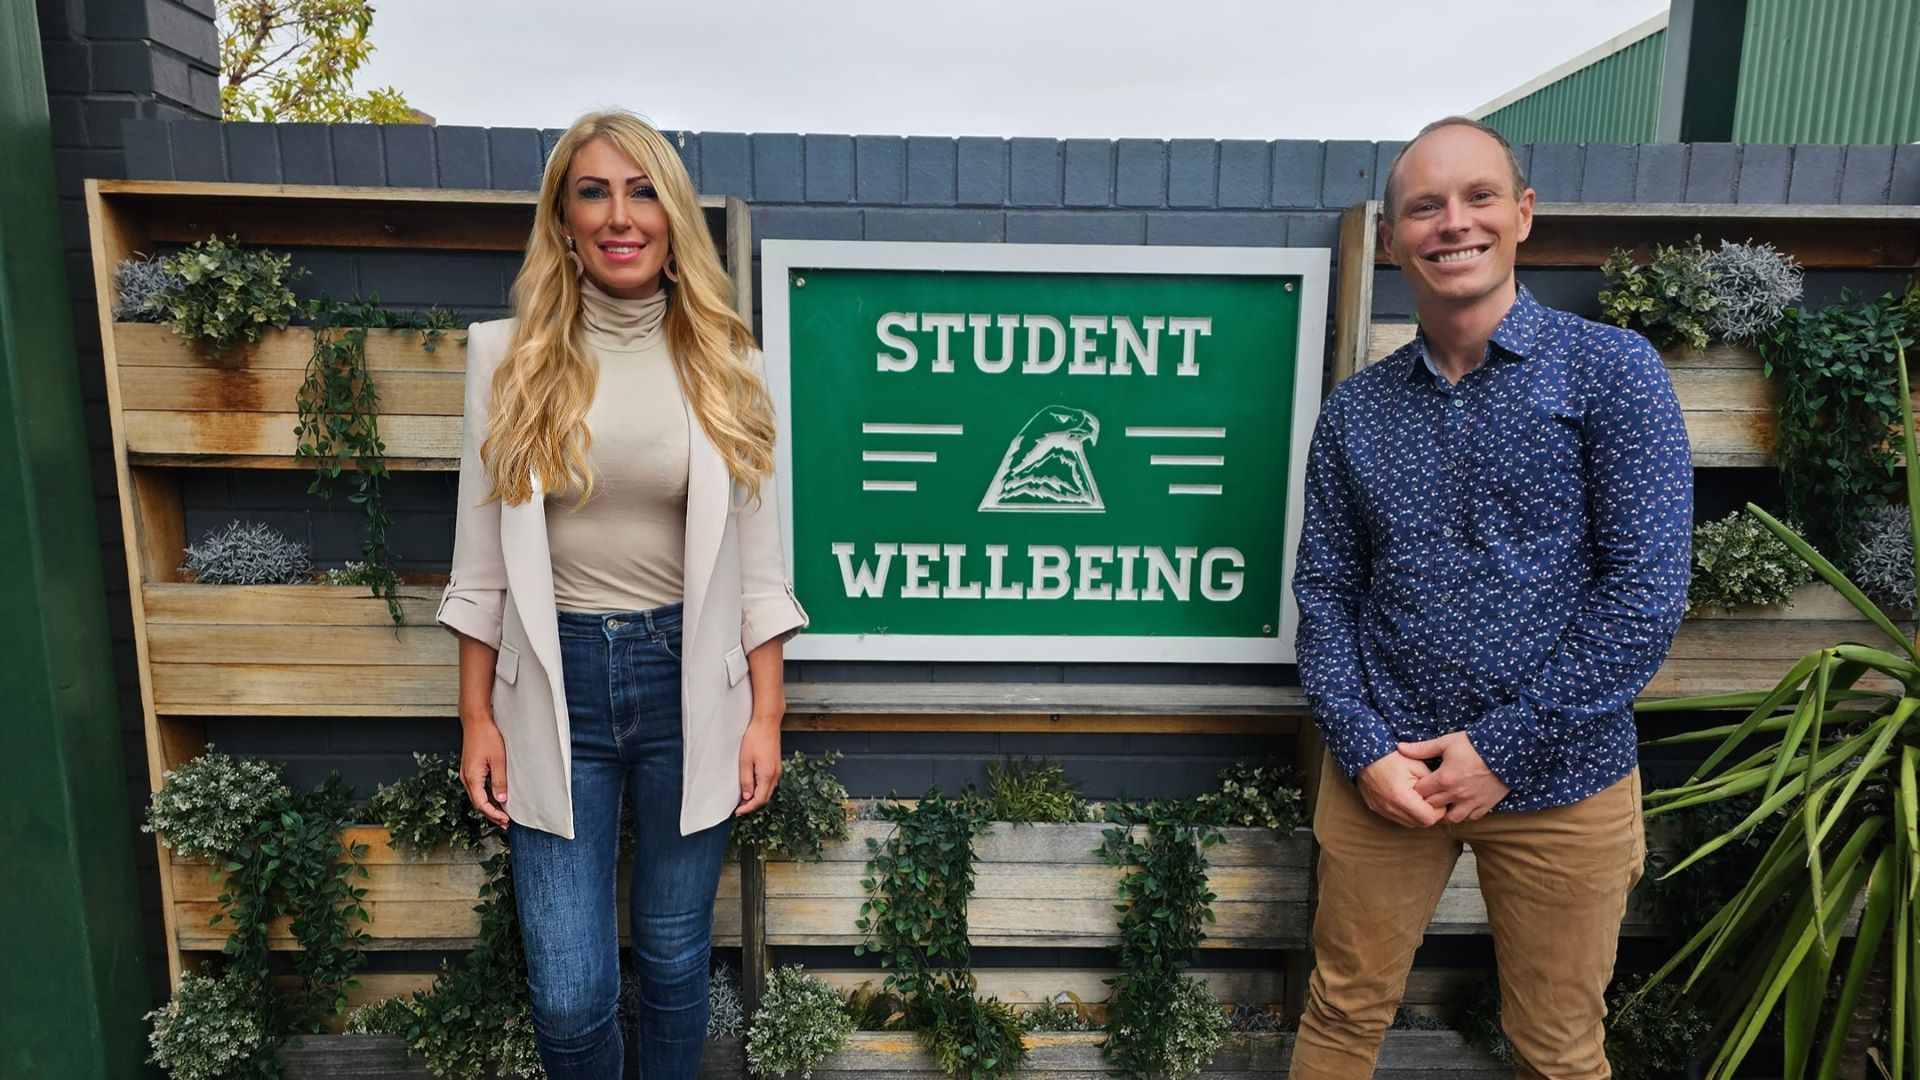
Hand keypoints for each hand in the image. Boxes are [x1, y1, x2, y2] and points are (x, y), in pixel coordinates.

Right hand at [459, 714, 510, 828]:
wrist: (476, 721)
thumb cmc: (486, 736)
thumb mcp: (498, 760)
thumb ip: (500, 781)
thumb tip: (502, 800)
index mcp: (472, 778)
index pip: (481, 804)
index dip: (493, 814)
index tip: (505, 820)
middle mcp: (466, 778)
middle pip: (478, 803)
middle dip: (491, 814)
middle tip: (505, 822)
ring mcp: (467, 774)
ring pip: (477, 796)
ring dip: (489, 806)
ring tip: (502, 814)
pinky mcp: (470, 769)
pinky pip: (478, 788)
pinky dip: (487, 796)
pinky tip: (496, 798)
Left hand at [734, 715, 781, 815]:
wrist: (767, 722)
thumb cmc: (755, 737)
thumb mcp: (745, 761)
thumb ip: (746, 780)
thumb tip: (747, 796)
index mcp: (767, 775)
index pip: (759, 799)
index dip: (748, 808)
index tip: (738, 811)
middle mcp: (775, 774)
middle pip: (765, 797)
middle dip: (753, 804)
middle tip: (740, 807)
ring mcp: (777, 769)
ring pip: (768, 790)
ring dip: (757, 796)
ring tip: (744, 798)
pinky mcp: (776, 764)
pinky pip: (770, 782)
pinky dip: (761, 788)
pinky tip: (752, 785)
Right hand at [1356, 752, 1445, 827]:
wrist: (1366, 754)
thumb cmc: (1392, 757)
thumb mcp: (1418, 766)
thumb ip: (1432, 785)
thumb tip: (1442, 797)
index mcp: (1402, 798)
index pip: (1429, 818)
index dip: (1439, 811)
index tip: (1439, 799)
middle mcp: (1391, 808)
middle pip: (1420, 824)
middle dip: (1429, 814)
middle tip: (1431, 799)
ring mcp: (1382, 810)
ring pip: (1409, 823)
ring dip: (1417, 815)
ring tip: (1419, 799)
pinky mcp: (1377, 809)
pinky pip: (1398, 818)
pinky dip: (1406, 813)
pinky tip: (1407, 800)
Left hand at [1401, 731, 1509, 822]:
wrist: (1508, 750)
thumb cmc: (1475, 744)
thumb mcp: (1446, 742)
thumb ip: (1422, 748)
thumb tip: (1400, 748)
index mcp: (1445, 778)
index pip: (1421, 792)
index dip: (1415, 789)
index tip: (1416, 785)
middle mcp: (1456, 793)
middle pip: (1432, 806)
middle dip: (1426, 802)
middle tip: (1424, 797)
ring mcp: (1472, 802)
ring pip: (1451, 818)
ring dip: (1443, 813)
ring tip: (1440, 806)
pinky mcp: (1485, 805)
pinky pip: (1470, 818)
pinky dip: (1462, 815)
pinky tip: (1458, 808)